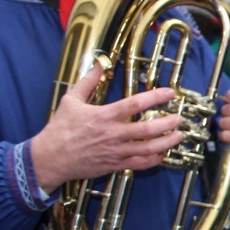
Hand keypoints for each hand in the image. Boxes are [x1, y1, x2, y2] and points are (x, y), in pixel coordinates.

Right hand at [31, 62, 185, 192]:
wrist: (49, 158)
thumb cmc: (59, 129)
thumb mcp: (71, 100)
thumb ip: (88, 81)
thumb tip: (99, 63)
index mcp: (104, 116)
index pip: (135, 104)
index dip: (155, 97)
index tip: (169, 93)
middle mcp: (113, 134)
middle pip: (147, 130)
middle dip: (168, 124)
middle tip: (180, 118)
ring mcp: (115, 151)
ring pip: (148, 149)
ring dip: (167, 143)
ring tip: (179, 136)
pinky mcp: (114, 165)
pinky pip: (139, 164)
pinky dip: (154, 160)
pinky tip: (163, 153)